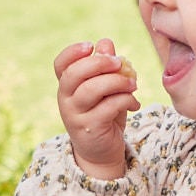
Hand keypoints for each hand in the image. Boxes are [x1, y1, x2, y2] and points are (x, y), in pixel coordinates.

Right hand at [54, 38, 137, 180]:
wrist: (101, 153)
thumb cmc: (103, 114)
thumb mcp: (105, 88)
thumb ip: (105, 67)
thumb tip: (106, 43)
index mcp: (67, 85)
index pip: (60, 64)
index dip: (73, 52)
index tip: (91, 46)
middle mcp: (65, 99)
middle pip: (75, 73)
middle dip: (99, 62)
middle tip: (119, 63)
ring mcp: (75, 115)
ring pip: (92, 89)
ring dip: (117, 82)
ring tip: (133, 84)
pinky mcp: (89, 128)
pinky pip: (108, 107)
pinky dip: (126, 100)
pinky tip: (134, 104)